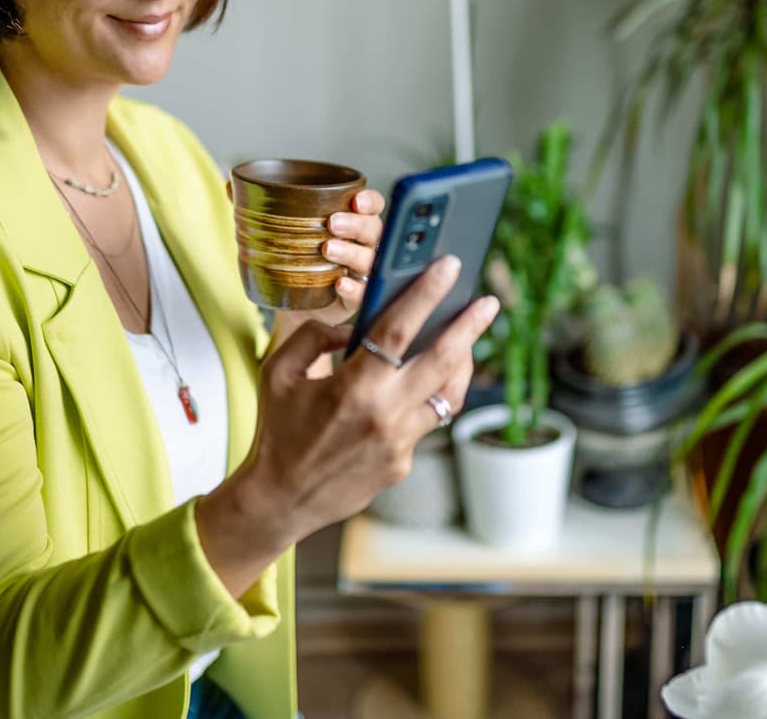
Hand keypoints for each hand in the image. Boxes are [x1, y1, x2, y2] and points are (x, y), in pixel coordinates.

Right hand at [196, 255, 499, 592]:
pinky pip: (426, 421)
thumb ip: (314, 336)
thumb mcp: (279, 372)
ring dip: (463, 363)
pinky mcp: (403, 462)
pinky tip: (428, 381)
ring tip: (468, 340)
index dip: (426, 294)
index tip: (449, 267)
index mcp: (352, 388)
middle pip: (442, 361)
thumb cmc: (277, 431)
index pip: (398, 330)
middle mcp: (384, 415)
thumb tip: (352, 325)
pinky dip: (430, 396)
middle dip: (470, 327)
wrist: (280, 499)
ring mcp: (399, 443)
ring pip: (447, 395)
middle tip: (488, 302)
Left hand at [267, 188, 384, 368]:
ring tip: (327, 249)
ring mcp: (361, 273)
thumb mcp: (278, 231)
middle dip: (356, 224)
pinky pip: (363, 293)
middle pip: (373, 229)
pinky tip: (339, 283)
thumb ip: (259, 206)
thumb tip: (230, 183)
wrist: (292, 304)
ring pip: (370, 259)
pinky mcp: (355, 299)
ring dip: (352, 252)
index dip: (369, 200)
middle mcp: (363, 245)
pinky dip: (354, 288)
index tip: (355, 199)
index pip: (371, 205)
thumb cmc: (294, 259)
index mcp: (350, 221)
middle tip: (331, 223)